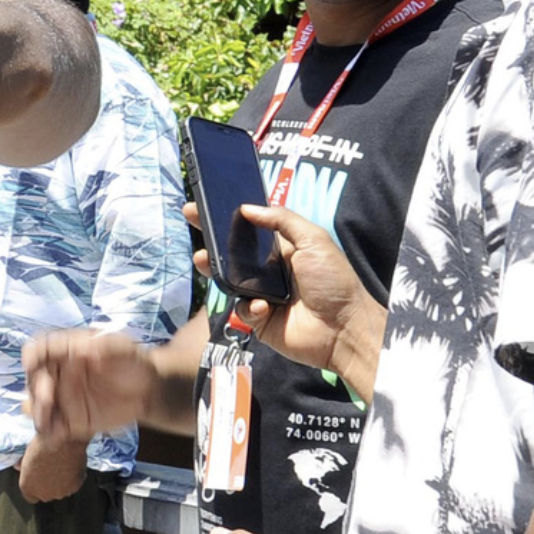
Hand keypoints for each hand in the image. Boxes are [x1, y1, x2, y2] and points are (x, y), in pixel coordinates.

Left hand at [18, 429, 91, 502]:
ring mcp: (60, 493)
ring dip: (61, 481)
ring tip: (62, 465)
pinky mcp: (75, 487)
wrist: (60, 440)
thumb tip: (20, 466)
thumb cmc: (40, 445)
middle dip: (47, 484)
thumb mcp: (25, 456)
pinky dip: (73, 476)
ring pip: (61, 490)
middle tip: (50, 469)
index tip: (37, 477)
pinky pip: (73, 483)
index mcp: (27, 488)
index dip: (35, 486)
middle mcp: (43, 495)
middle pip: (46, 494)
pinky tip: (71, 464)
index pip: (30, 496)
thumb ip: (23, 466)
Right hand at [24, 328, 163, 451]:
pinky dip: (48, 433)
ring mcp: (63, 398)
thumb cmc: (133, 362)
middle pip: (35, 380)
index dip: (32, 356)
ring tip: (46, 420)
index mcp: (65, 352)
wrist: (149, 390)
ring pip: (38, 406)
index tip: (32, 364)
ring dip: (38, 412)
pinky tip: (53, 438)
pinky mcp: (70, 421)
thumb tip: (83, 350)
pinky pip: (53, 429)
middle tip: (48, 398)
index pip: (40, 350)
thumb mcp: (122, 347)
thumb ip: (105, 347)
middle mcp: (59, 375)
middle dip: (36, 389)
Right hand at [209, 201, 385, 394]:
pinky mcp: (258, 319)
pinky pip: (240, 308)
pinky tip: (262, 306)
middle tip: (191, 217)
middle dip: (210, 236)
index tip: (204, 205)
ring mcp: (261, 295)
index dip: (227, 218)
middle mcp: (268, 270)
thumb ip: (282, 220)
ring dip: (215, 269)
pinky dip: (248, 305)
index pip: (248, 229)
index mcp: (281, 249)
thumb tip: (247, 208)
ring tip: (203, 259)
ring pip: (228, 279)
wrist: (343, 328)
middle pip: (231, 252)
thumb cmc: (334, 281)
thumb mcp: (314, 240)